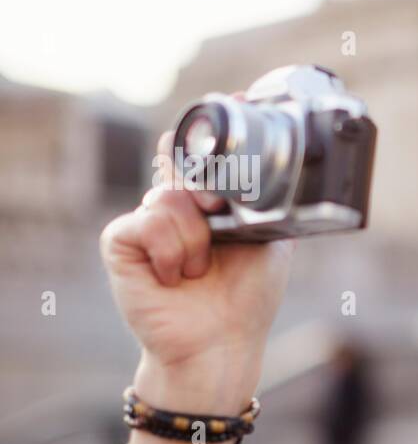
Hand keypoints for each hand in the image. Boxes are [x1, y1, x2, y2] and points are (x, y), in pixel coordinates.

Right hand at [100, 127, 294, 410]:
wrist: (222, 342)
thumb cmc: (247, 296)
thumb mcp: (271, 239)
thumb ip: (265, 200)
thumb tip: (269, 164)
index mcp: (205, 201)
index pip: (197, 152)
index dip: (209, 130)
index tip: (236, 101)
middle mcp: (172, 205)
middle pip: (184, 167)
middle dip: (209, 188)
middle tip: (221, 214)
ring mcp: (145, 221)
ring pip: (170, 197)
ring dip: (197, 239)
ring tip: (199, 269)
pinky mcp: (121, 242)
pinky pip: (149, 222)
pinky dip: (172, 252)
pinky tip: (175, 277)